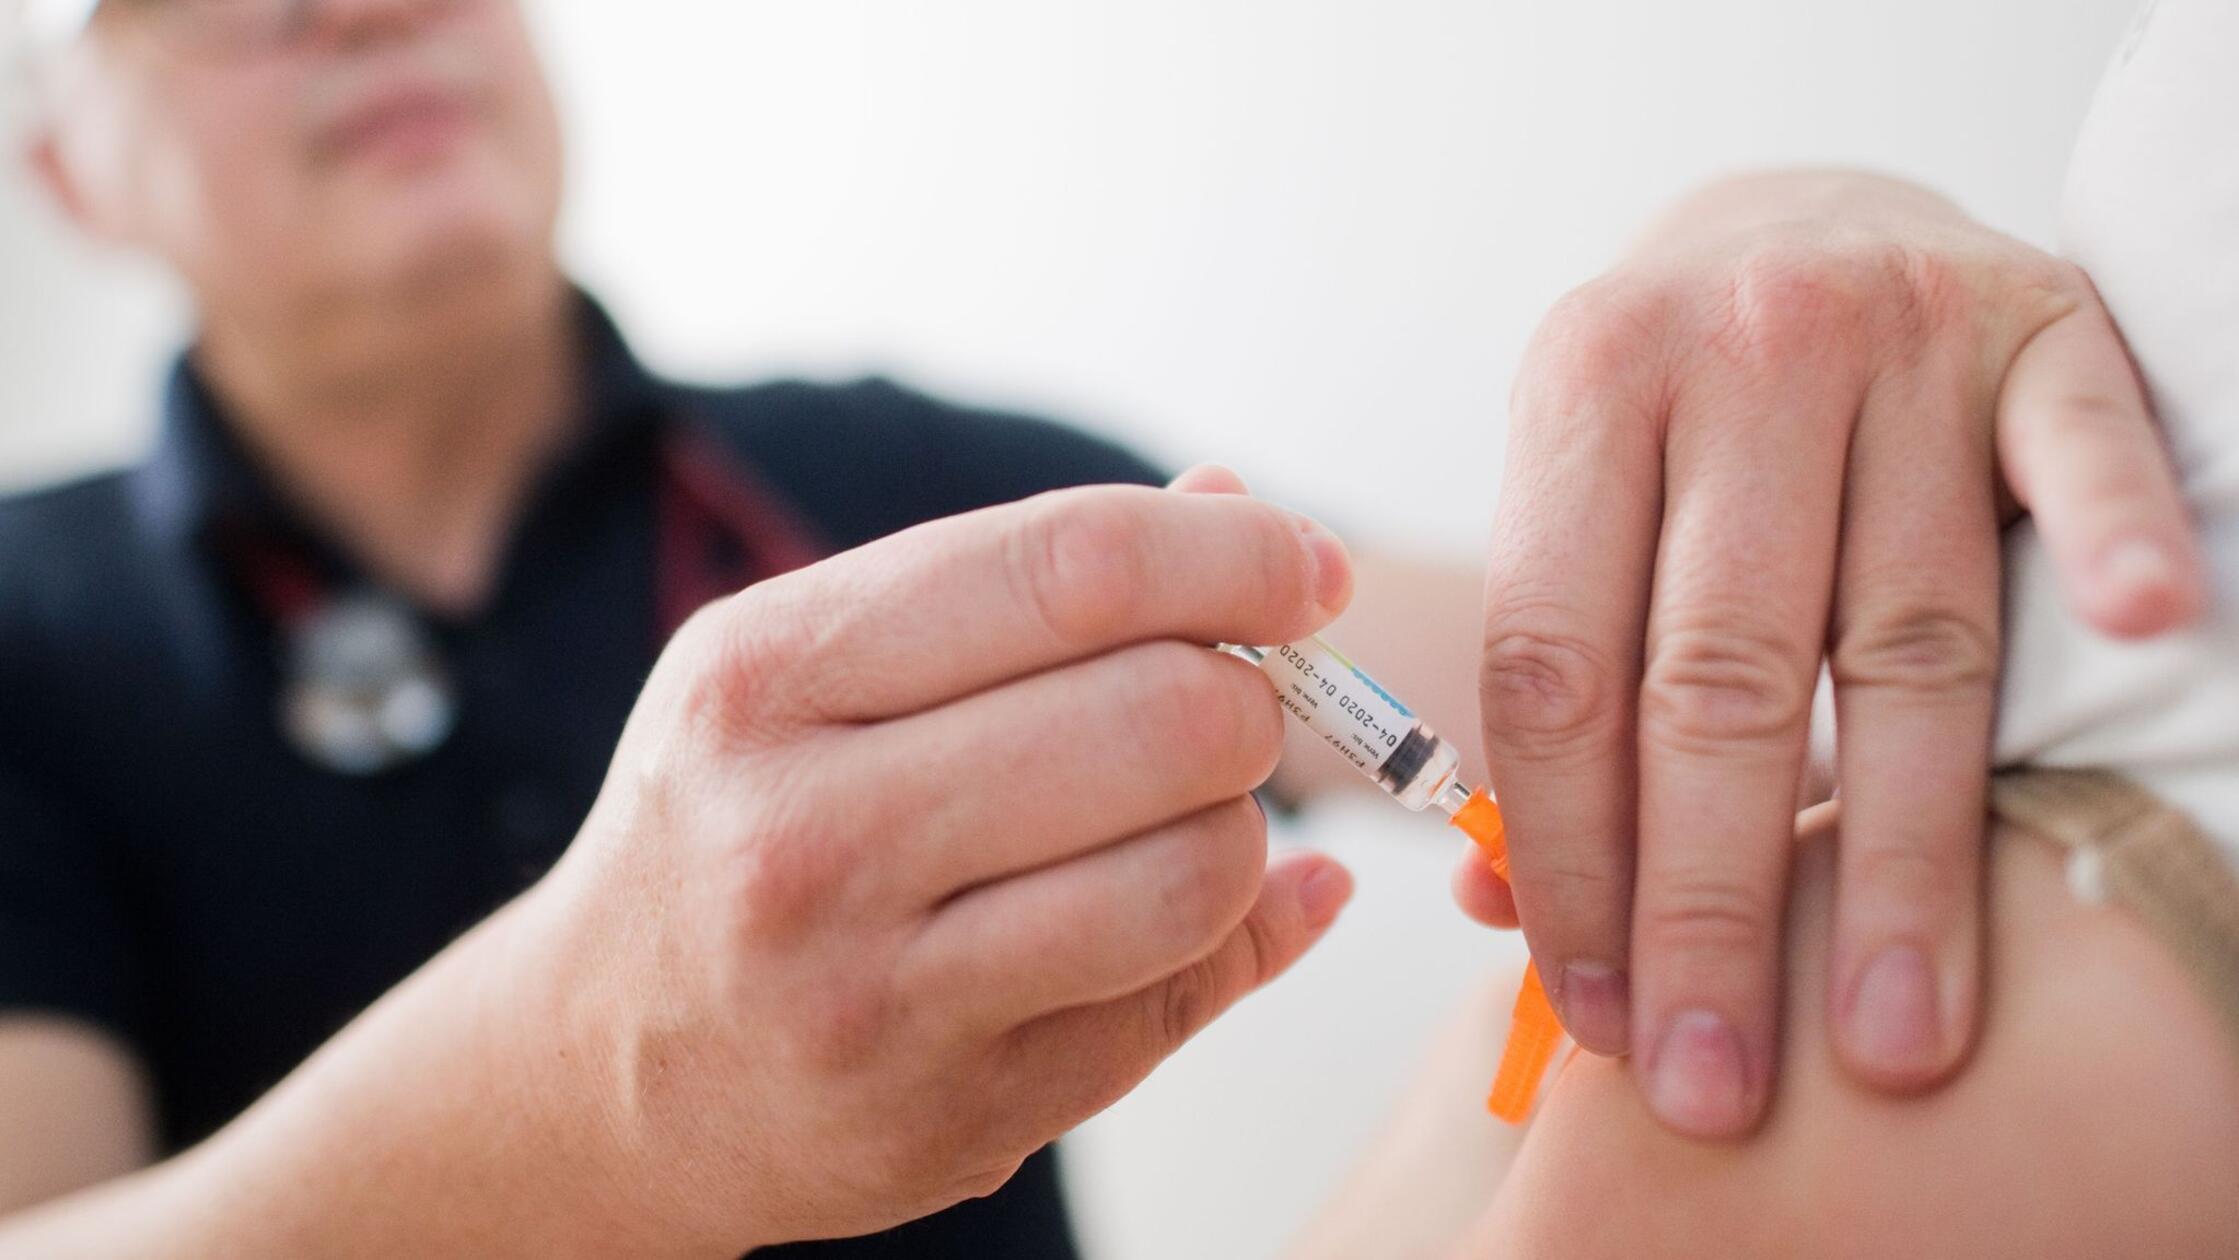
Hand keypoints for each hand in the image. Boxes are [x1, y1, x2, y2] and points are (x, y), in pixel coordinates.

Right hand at [506, 480, 1356, 1249]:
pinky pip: (1180, 998)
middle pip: (1166, 716)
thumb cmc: (735, 823)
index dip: (1235, 555)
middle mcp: (807, 835)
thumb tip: (1233, 501)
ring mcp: (878, 994)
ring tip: (1184, 817)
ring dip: (1241, 829)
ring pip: (1199, 872)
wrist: (594, 1070)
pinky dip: (1227, 935)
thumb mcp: (807, 668)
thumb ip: (1015, 586)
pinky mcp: (956, 1117)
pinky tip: (1185, 908)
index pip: (1071, 570)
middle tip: (1228, 706)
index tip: (1310, 565)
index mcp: (767, 676)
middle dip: (1248, 697)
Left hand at [1464, 170, 2203, 1137]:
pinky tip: (2134, 636)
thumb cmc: (1679, 417)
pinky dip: (2111, 541)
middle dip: (1713, 903)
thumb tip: (1493, 910)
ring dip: (1899, 852)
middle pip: (1721, 674)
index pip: (1557, 664)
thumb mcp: (1576, 501)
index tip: (1600, 1016)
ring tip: (1893, 1031)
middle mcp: (1737, 352)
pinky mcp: (2047, 329)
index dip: (1572, 857)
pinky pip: (2083, 451)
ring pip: (1905, 631)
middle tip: (1719, 1078)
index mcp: (1584, 390)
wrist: (1805, 220)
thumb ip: (1554, 688)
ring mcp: (1901, 332)